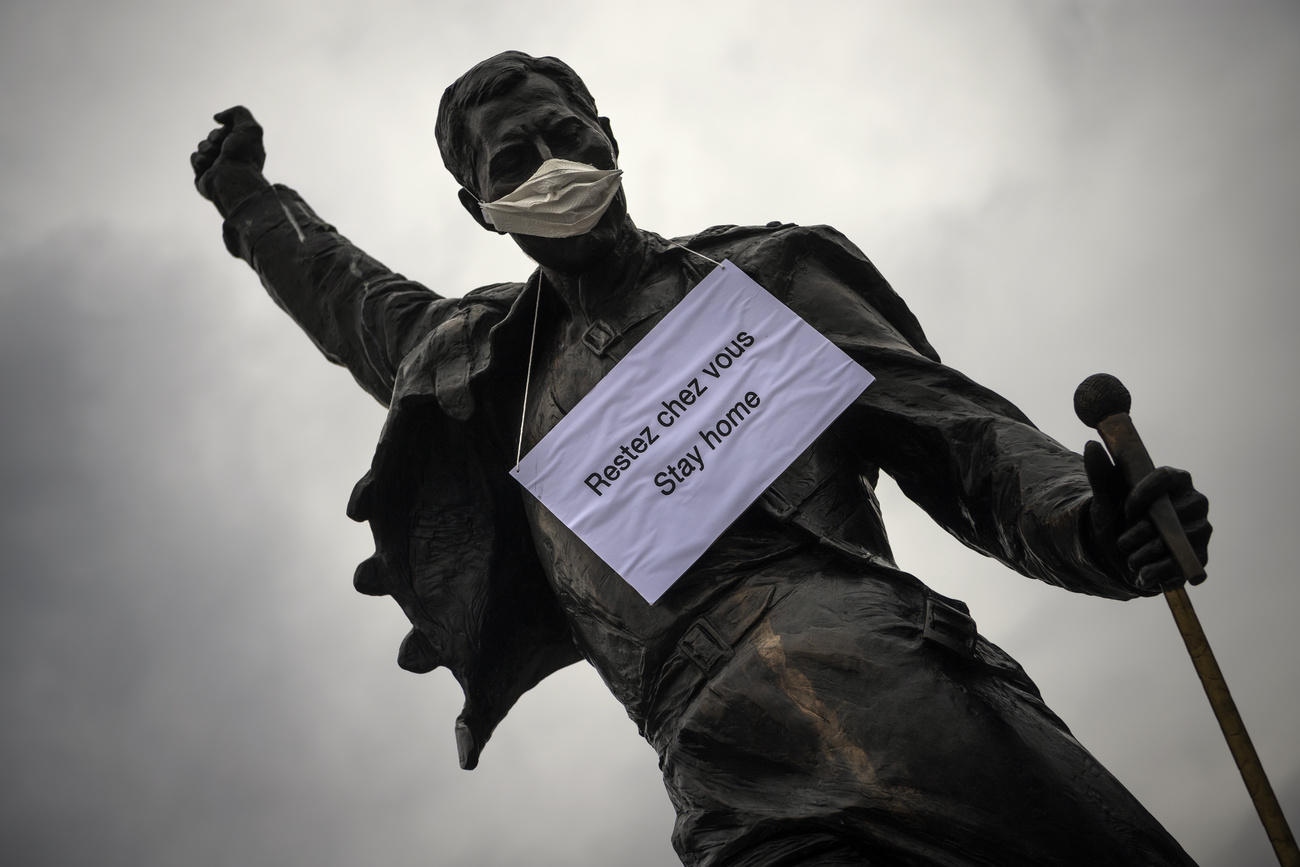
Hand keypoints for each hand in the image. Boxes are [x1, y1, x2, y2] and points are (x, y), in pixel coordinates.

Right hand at [191, 106, 267, 215]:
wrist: (232, 181)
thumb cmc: (243, 157)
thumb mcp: (250, 128)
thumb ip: (238, 112)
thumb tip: (217, 118)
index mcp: (243, 148)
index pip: (227, 129)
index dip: (225, 130)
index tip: (231, 138)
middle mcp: (231, 157)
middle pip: (212, 136)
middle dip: (214, 138)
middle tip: (222, 148)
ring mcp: (217, 166)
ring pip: (202, 146)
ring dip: (206, 149)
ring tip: (215, 159)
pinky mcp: (204, 175)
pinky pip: (194, 158)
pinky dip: (199, 159)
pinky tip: (208, 167)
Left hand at [1084, 441, 1211, 594]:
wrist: (1123, 555)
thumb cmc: (1118, 518)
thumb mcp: (1106, 498)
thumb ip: (1100, 472)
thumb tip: (1091, 445)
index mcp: (1176, 480)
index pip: (1167, 476)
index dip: (1144, 494)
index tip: (1126, 509)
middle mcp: (1195, 502)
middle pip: (1170, 514)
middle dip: (1140, 531)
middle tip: (1123, 540)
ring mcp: (1202, 529)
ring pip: (1173, 542)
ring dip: (1143, 553)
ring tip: (1129, 557)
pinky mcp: (1201, 556)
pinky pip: (1179, 565)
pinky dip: (1154, 571)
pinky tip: (1141, 572)